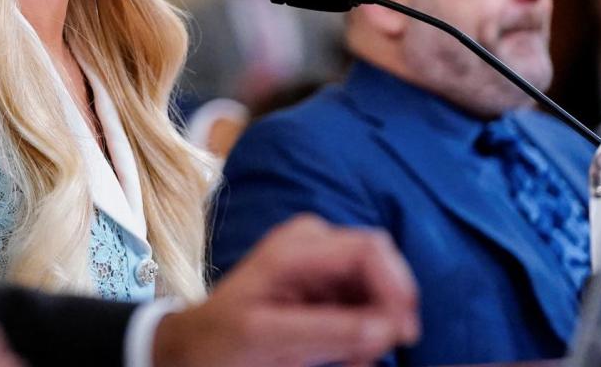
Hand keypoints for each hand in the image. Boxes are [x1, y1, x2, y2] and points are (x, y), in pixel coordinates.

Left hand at [154, 215, 418, 366]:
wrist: (199, 343)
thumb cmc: (222, 336)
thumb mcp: (267, 336)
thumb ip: (327, 330)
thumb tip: (386, 328)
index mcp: (296, 246)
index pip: (370, 250)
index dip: (396, 287)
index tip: (400, 332)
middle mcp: (316, 245)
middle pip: (383, 266)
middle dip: (389, 309)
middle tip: (374, 353)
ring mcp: (325, 264)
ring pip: (381, 288)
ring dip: (379, 325)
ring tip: (350, 360)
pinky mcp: (331, 287)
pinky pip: (370, 305)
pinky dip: (368, 332)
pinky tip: (346, 355)